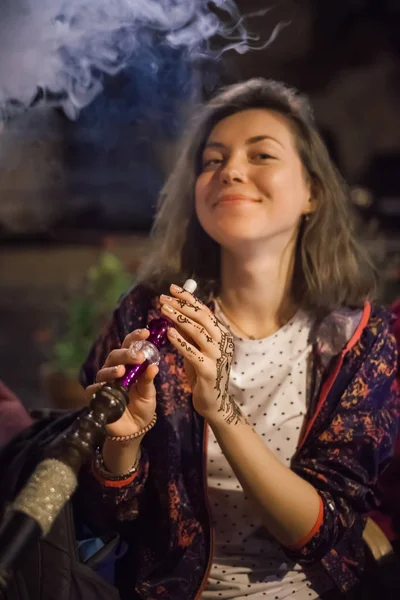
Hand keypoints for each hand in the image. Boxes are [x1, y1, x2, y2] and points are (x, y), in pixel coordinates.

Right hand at [86, 328, 157, 437]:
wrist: (134, 429)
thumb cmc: (142, 406)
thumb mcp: (149, 393)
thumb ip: (148, 380)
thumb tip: (154, 367)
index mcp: (129, 364)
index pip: (130, 345)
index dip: (136, 337)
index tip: (146, 332)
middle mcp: (114, 370)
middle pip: (115, 355)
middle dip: (126, 354)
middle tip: (139, 356)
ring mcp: (104, 383)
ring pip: (104, 370)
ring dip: (113, 369)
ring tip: (122, 371)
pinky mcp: (96, 397)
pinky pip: (93, 389)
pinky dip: (98, 387)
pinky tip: (104, 387)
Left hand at [160, 284, 241, 424]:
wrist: (213, 402)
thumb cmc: (202, 374)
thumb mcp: (196, 349)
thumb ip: (189, 333)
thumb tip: (175, 312)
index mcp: (221, 335)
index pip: (204, 311)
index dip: (188, 298)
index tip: (172, 289)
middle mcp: (223, 342)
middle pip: (202, 318)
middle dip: (181, 305)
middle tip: (163, 298)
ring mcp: (218, 356)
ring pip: (198, 332)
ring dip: (179, 319)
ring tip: (162, 310)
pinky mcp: (209, 371)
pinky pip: (193, 353)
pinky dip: (180, 342)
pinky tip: (168, 333)